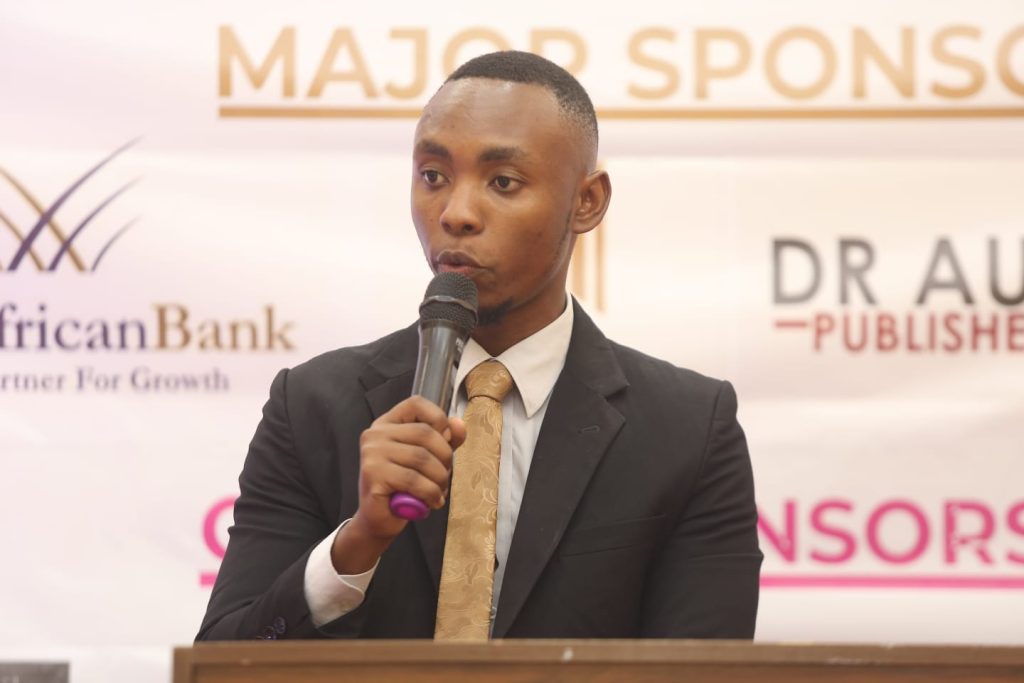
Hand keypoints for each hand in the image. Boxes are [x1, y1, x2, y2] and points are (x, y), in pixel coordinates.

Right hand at [330, 395, 465, 573]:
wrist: (379, 520)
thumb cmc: (404, 487)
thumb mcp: (428, 459)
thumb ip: (444, 440)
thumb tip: (459, 424)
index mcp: (387, 424)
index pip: (416, 403)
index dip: (438, 418)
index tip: (446, 441)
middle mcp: (375, 434)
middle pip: (425, 433)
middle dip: (445, 458)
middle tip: (445, 477)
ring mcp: (372, 453)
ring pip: (422, 458)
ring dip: (440, 479)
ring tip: (439, 491)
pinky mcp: (373, 475)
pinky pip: (414, 480)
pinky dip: (431, 493)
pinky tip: (432, 501)